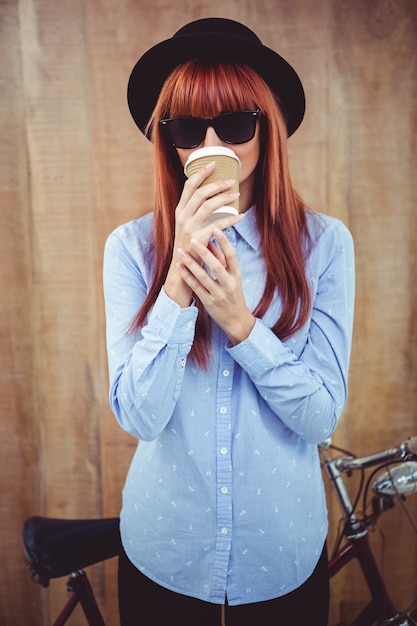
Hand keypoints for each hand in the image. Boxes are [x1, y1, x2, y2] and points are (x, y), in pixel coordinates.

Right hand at [165, 162, 241, 306]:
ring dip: (225, 198)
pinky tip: (240, 216)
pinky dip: (230, 219)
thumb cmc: (188, 248)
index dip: (201, 173)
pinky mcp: (198, 240)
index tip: (213, 163)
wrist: (181, 272)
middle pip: (200, 192)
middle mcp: (182, 217)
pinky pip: (217, 225)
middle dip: (217, 183)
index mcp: (179, 211)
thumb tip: (210, 198)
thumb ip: (195, 213)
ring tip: (237, 194)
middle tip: (231, 180)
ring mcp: (189, 228)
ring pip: (208, 205)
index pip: (188, 186)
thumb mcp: (188, 227)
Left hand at [177, 228, 255, 344]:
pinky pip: (196, 288)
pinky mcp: (209, 302)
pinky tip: (179, 267)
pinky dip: (187, 277)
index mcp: (236, 274)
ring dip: (191, 264)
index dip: (224, 242)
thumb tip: (211, 240)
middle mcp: (229, 284)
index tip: (216, 228)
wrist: (236, 319)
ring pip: (204, 277)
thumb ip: (222, 259)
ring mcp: (219, 294)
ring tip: (181, 251)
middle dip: (205, 252)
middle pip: (217, 266)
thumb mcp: (233, 276)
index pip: (232, 256)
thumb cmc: (233, 293)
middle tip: (193, 238)